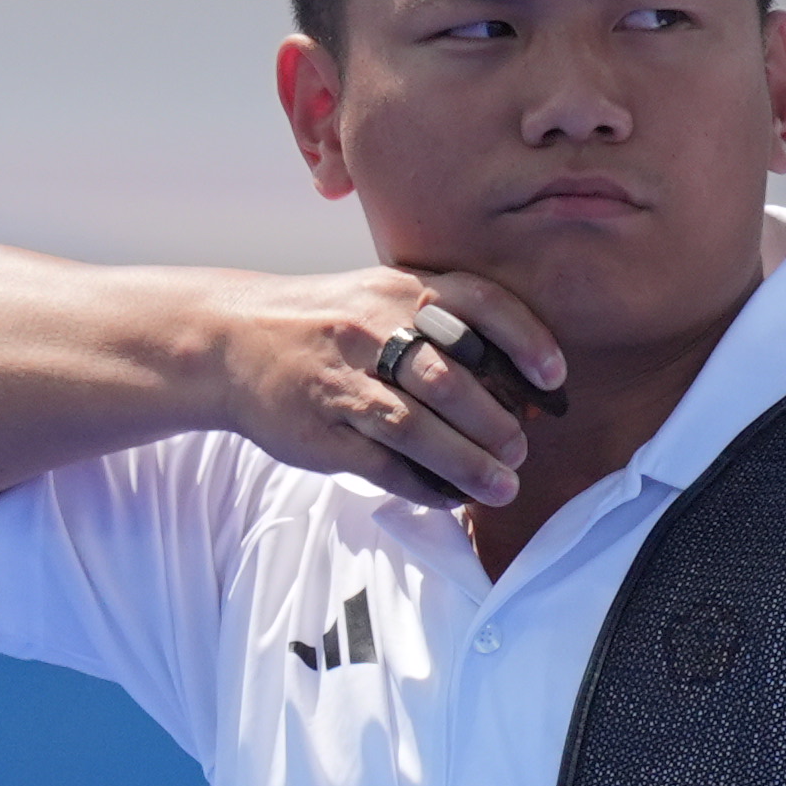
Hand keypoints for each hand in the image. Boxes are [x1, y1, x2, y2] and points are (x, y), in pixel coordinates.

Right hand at [204, 267, 569, 513]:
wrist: (231, 340)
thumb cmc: (328, 322)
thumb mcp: (381, 297)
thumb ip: (444, 326)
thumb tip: (520, 384)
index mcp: (397, 290)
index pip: (479, 305)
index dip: (526, 341)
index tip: (554, 378)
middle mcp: (372, 330)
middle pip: (452, 380)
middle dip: (497, 422)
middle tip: (520, 448)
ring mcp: (343, 382)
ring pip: (418, 429)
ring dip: (469, 464)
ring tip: (503, 485)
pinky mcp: (321, 431)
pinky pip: (383, 465)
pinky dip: (424, 486)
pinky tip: (450, 495)